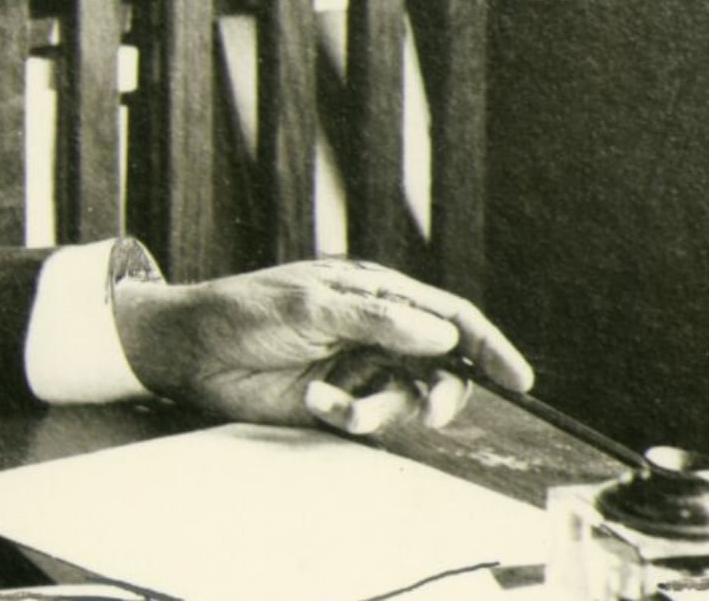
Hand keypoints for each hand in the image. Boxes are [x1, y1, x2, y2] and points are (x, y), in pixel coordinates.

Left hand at [110, 258, 533, 436]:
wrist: (190, 351)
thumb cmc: (245, 311)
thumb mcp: (313, 305)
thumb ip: (380, 321)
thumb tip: (443, 336)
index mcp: (375, 292)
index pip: (448, 315)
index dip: (487, 344)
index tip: (517, 378)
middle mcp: (375, 328)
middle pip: (441, 364)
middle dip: (442, 392)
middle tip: (432, 412)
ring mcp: (358, 365)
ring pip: (408, 397)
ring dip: (383, 409)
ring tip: (341, 406)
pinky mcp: (338, 399)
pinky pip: (370, 416)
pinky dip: (350, 415)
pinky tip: (317, 402)